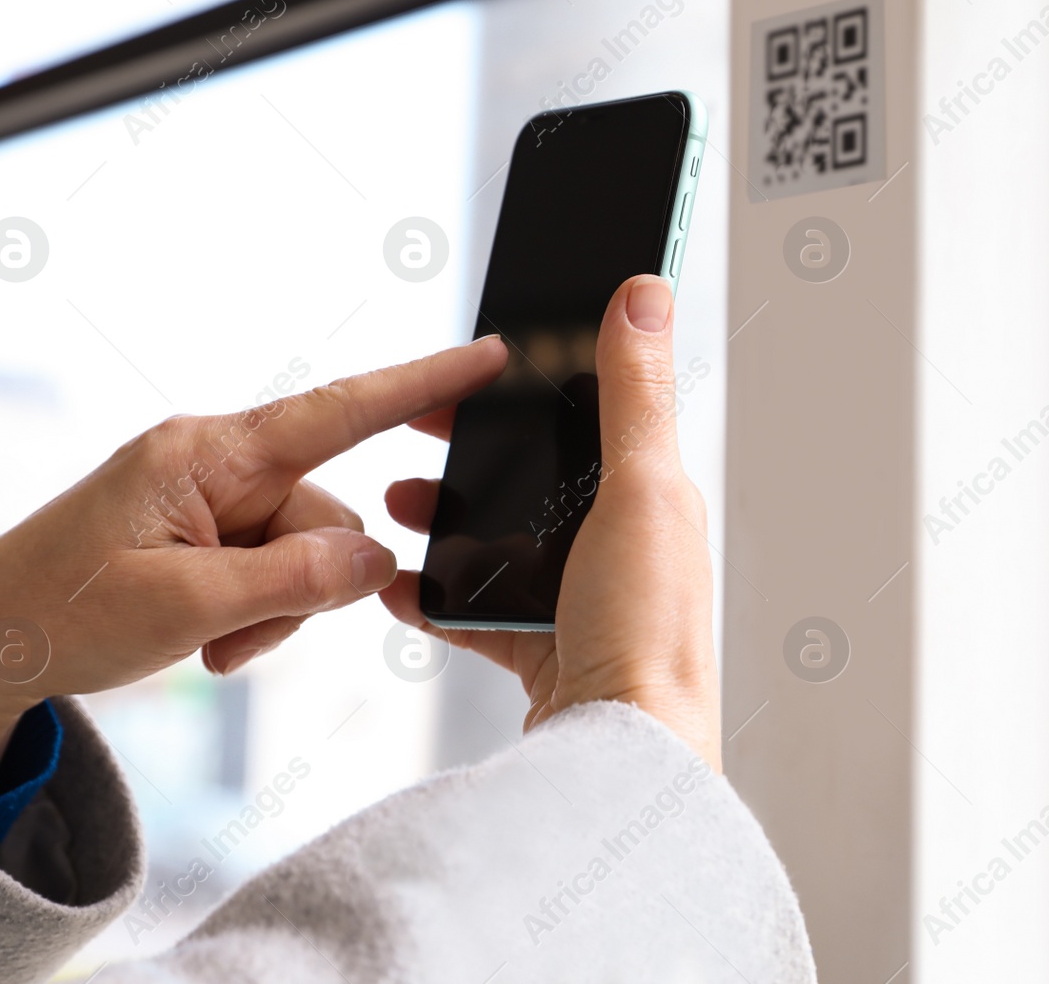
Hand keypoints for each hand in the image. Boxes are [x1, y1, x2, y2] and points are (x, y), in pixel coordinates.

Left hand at [0, 337, 507, 798]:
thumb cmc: (59, 612)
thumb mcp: (184, 607)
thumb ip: (294, 581)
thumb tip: (379, 562)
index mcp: (208, 453)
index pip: (338, 411)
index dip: (423, 385)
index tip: (491, 358)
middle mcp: (219, 463)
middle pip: (329, 514)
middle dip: (306, 584)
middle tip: (236, 633)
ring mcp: (215, 499)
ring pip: (310, 553)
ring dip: (278, 609)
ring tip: (210, 642)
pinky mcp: (210, 532)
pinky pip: (279, 569)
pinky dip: (260, 613)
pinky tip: (210, 640)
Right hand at [381, 276, 720, 768]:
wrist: (620, 760)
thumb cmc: (645, 633)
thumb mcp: (641, 493)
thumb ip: (636, 393)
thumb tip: (648, 288)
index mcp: (653, 497)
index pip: (590, 412)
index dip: (533, 379)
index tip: (475, 360)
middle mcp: (624, 545)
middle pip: (536, 474)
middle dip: (471, 450)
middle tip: (411, 433)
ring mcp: (585, 598)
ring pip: (503, 538)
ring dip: (446, 518)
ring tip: (395, 508)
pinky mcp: (549, 648)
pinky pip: (481, 608)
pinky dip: (436, 595)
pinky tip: (395, 585)